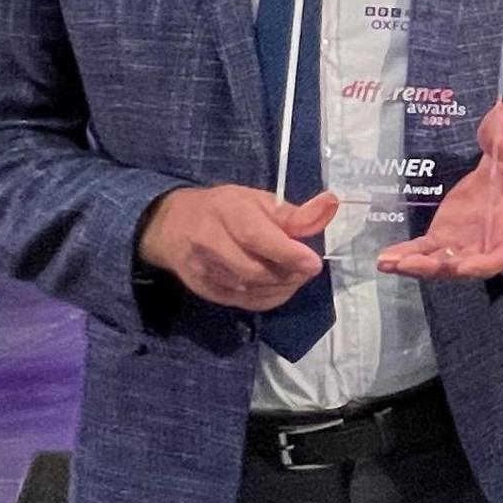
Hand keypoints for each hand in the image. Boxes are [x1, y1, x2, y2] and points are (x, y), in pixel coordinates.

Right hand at [135, 185, 334, 310]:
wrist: (171, 225)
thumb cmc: (224, 208)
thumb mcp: (258, 200)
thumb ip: (294, 212)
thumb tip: (331, 206)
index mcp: (227, 211)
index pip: (257, 238)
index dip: (288, 254)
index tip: (313, 262)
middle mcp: (210, 242)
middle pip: (253, 270)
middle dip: (288, 274)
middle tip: (307, 268)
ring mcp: (203, 270)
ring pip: (248, 289)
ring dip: (281, 288)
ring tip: (296, 276)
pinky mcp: (202, 289)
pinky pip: (241, 302)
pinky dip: (267, 298)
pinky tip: (280, 288)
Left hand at [376, 100, 502, 279]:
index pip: (501, 255)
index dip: (482, 264)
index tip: (461, 267)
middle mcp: (484, 244)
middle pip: (462, 267)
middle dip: (437, 268)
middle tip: (411, 264)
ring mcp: (461, 244)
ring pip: (439, 264)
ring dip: (415, 266)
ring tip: (390, 262)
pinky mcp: (442, 238)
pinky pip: (423, 252)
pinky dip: (404, 257)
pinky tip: (384, 258)